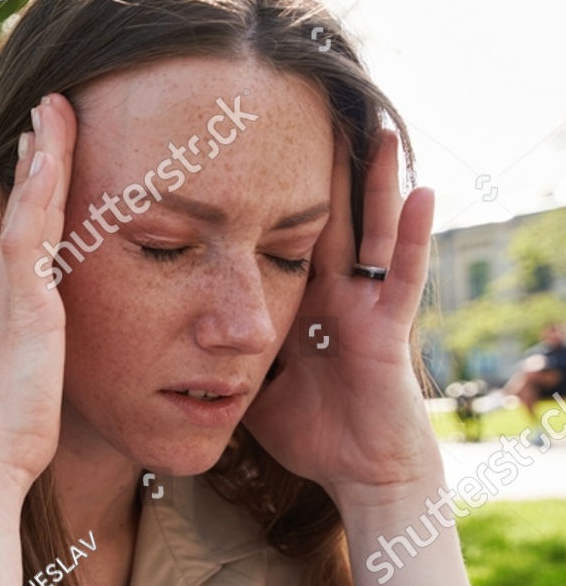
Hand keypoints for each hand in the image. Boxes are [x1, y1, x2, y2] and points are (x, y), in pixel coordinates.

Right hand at [0, 94, 74, 500]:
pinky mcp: (25, 305)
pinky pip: (33, 230)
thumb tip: (45, 381)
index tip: (43, 167)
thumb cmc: (11, 448)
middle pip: (20, 216)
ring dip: (40, 158)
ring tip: (50, 112)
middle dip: (34, 166)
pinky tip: (50, 150)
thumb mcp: (29, 400)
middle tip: (44, 118)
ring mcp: (10, 298)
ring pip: (26, 211)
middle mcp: (2, 299)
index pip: (24, 247)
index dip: (32, 203)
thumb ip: (37, 376)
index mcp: (6, 320)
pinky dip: (41, 186)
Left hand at [241, 131, 438, 505]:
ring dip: (374, 181)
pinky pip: (406, 273)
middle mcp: (333, 294)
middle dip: (317, 171)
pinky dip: (417, 234)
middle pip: (325, 220)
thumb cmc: (309, 430)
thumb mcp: (251, 383)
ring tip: (374, 126)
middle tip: (307, 114)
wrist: (358, 470)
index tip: (241, 153)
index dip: (266, 199)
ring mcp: (365, 305)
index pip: (280, 237)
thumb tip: (162, 340)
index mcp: (300, 301)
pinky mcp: (389, 326)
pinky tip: (422, 190)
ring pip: (371, 231)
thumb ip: (216, 353)